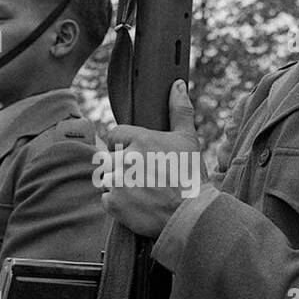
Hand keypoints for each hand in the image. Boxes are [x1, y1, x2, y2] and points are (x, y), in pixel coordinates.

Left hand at [98, 80, 205, 238]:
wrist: (192, 214)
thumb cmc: (192, 175)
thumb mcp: (188, 139)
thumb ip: (179, 110)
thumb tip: (177, 84)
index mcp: (140, 139)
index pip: (114, 135)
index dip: (124, 146)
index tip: (138, 158)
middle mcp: (125, 158)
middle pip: (109, 158)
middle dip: (122, 167)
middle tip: (144, 179)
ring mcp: (117, 181)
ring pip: (107, 178)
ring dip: (119, 185)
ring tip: (142, 192)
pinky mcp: (113, 203)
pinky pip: (106, 199)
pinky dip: (118, 204)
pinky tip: (138, 205)